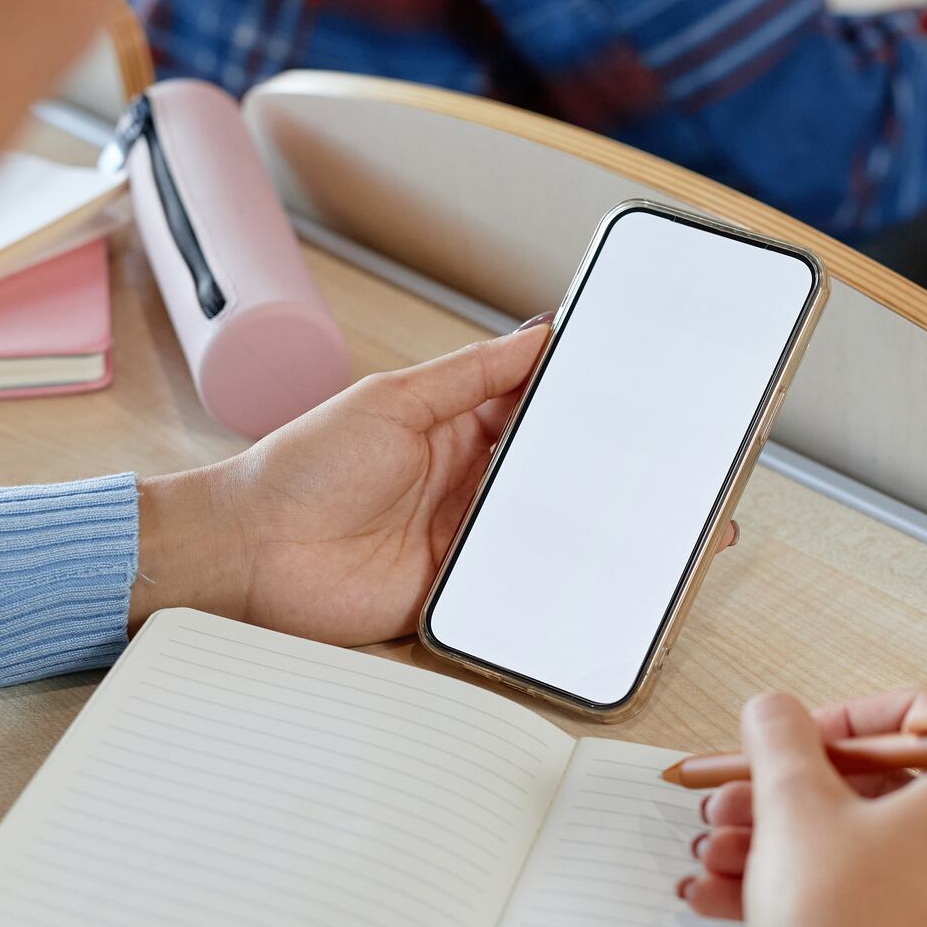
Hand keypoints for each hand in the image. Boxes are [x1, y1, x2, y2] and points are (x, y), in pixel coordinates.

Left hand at [131, 323, 739, 644]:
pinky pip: (516, 590)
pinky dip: (554, 586)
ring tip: (662, 526)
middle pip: (554, 476)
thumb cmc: (300, 467)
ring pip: (547, 533)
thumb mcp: (392, 400)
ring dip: (596, 531)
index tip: (644, 397)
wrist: (249, 552)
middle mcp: (467, 483)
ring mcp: (464, 540)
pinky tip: (598, 579)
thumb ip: (471, 373)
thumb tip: (539, 334)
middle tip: (677, 468)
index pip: (538, 409)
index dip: (588, 406)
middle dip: (612, 474)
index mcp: (455, 427)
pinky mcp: (454, 593)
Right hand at [679, 688, 926, 926]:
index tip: (787, 742)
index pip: (920, 717)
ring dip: (782, 842)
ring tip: (716, 853)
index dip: (839, 719)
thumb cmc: (837, 921)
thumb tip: (775, 711)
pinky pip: (872, 896)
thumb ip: (782, 737)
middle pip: (882, 788)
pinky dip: (807, 888)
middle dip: (789, 793)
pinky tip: (725, 895)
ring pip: (866, 847)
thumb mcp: (794, 804)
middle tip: (733, 801)